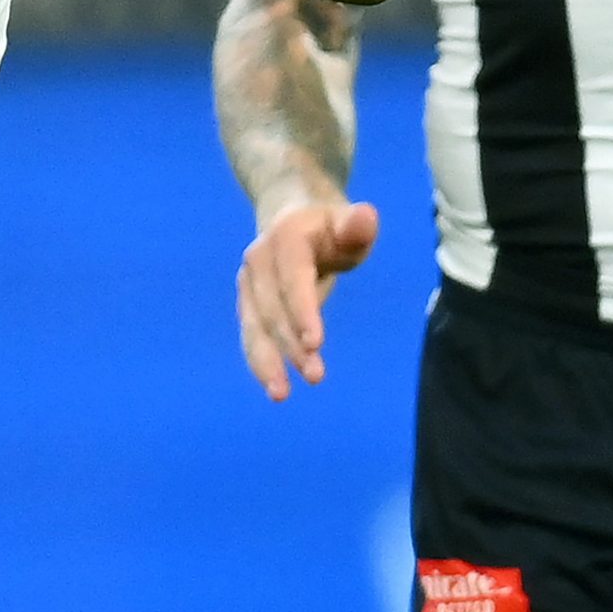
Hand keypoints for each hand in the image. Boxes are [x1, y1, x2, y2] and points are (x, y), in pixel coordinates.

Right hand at [238, 200, 379, 400]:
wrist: (291, 217)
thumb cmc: (331, 228)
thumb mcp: (351, 223)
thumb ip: (358, 225)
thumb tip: (365, 218)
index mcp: (286, 235)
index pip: (293, 275)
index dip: (302, 308)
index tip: (315, 343)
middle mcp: (258, 258)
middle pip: (273, 307)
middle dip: (290, 344)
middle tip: (316, 376)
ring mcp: (248, 282)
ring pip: (255, 325)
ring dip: (267, 360)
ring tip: (281, 394)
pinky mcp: (247, 303)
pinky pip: (251, 334)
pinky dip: (259, 361)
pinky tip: (274, 386)